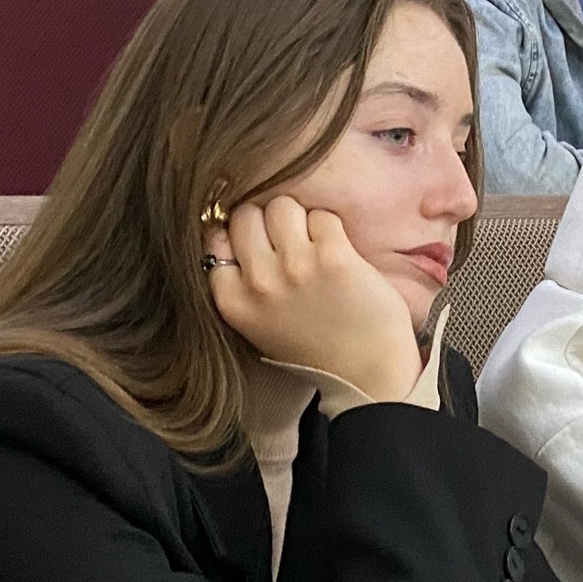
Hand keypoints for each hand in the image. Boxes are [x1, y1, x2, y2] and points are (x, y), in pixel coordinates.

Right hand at [209, 196, 422, 399]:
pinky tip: (340, 255)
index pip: (215, 239)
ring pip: (283, 206)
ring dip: (300, 220)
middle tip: (290, 244)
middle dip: (268, 223)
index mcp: (233, 301)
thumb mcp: (257, 323)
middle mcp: (258, 283)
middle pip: (246, 215)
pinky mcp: (333, 257)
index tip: (260, 249)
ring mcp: (295, 267)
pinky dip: (332, 229)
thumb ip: (240, 284)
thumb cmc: (315, 348)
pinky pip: (322, 216)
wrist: (367, 375)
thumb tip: (230, 231)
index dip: (240, 239)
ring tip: (315, 246)